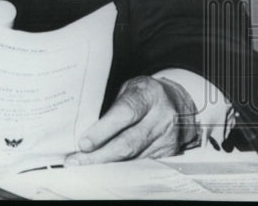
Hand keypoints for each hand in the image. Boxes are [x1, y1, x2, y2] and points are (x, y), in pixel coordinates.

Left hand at [65, 76, 197, 165]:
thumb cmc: (145, 94)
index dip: (103, 130)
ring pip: (133, 157)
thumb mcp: (129, 89)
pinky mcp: (169, 154)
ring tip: (85, 166)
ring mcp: (167, 138)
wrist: (179, 103)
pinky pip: (141, 164)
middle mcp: (162, 118)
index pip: (125, 113)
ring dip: (107, 164)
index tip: (84, 143)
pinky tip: (105, 169)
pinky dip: (121, 167)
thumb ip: (112, 106)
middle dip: (100, 155)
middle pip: (128, 142)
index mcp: (149, 95)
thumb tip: (85, 128)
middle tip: (77, 161)